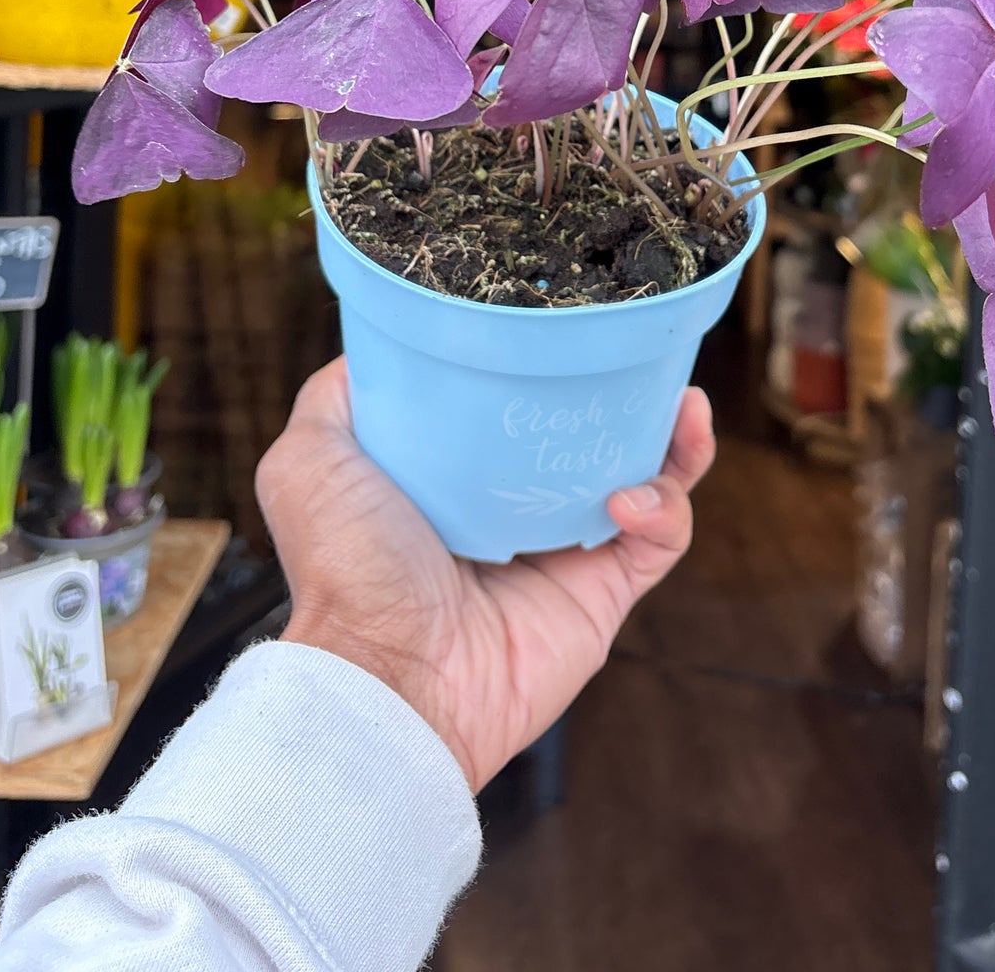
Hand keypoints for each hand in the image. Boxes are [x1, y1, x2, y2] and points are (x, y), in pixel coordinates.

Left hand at [256, 356, 714, 791]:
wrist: (387, 675)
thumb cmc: (345, 569)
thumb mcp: (311, 457)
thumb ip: (341, 393)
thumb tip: (385, 340)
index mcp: (458, 471)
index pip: (521, 402)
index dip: (554, 361)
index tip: (578, 320)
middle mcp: (516, 506)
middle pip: (594, 432)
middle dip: (632, 391)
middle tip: (650, 358)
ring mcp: (565, 550)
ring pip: (648, 477)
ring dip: (675, 439)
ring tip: (683, 406)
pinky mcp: (602, 595)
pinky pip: (661, 539)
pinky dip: (666, 507)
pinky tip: (633, 495)